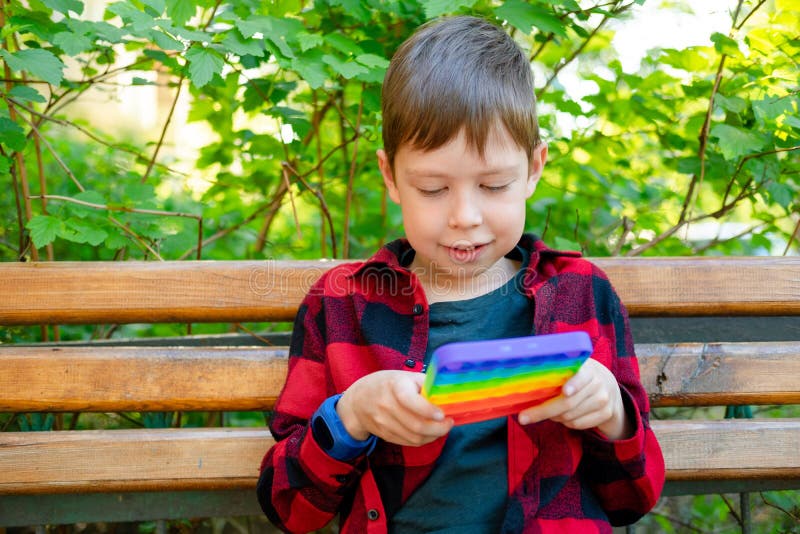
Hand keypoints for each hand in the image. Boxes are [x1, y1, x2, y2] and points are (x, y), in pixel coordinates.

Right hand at [336, 370, 453, 446]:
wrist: (357, 401)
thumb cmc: (387, 385)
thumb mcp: (404, 377)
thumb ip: (425, 384)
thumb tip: (447, 394)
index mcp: (394, 386)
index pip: (409, 400)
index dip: (427, 409)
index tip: (442, 414)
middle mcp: (386, 405)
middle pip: (415, 424)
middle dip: (438, 428)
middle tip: (449, 423)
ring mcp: (383, 422)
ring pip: (414, 437)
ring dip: (433, 436)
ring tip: (442, 428)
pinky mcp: (384, 435)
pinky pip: (408, 442)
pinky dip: (423, 440)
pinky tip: (429, 433)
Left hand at [517, 359, 632, 439]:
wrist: (607, 386)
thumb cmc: (578, 376)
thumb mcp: (571, 369)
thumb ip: (555, 373)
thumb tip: (525, 382)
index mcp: (586, 369)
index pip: (581, 377)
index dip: (573, 384)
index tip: (565, 392)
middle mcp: (598, 383)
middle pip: (568, 403)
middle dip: (543, 412)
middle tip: (523, 418)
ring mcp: (603, 400)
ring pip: (570, 416)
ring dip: (554, 417)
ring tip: (549, 411)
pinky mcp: (605, 414)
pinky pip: (577, 424)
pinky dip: (565, 423)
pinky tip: (562, 416)